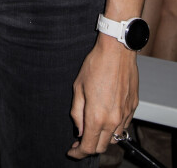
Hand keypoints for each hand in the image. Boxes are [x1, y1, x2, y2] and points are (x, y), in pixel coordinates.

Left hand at [68, 35, 137, 158]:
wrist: (117, 51)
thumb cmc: (96, 65)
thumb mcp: (78, 88)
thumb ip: (77, 112)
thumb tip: (79, 129)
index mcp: (97, 116)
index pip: (88, 146)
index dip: (78, 152)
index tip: (72, 151)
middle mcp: (113, 119)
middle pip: (102, 147)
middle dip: (90, 148)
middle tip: (79, 141)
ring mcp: (125, 114)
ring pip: (114, 138)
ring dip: (103, 138)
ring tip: (92, 129)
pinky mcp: (133, 107)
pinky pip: (123, 126)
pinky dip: (114, 128)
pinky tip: (106, 118)